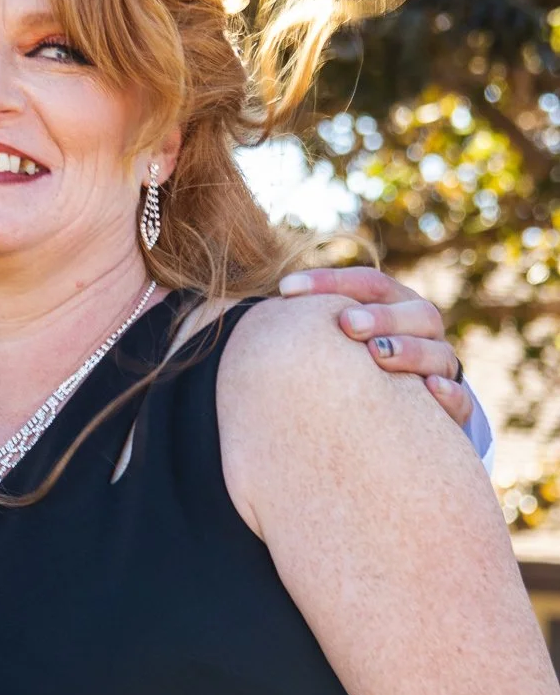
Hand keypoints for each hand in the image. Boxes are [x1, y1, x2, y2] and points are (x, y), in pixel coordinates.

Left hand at [279, 267, 471, 429]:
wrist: (401, 412)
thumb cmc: (350, 367)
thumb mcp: (333, 341)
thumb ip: (306, 326)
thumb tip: (236, 313)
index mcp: (393, 304)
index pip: (368, 283)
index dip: (329, 282)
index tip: (285, 289)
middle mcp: (420, 330)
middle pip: (413, 312)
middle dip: (380, 316)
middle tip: (346, 324)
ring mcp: (440, 366)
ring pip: (437, 351)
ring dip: (408, 351)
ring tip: (377, 355)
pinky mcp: (452, 406)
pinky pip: (458, 398)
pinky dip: (446, 394)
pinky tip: (428, 392)